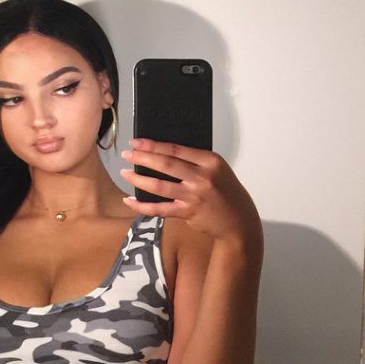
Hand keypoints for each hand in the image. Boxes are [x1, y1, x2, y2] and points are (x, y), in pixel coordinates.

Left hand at [120, 139, 261, 248]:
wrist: (239, 221)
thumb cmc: (226, 193)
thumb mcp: (218, 170)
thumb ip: (196, 162)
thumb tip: (165, 153)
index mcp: (210, 161)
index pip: (177, 149)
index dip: (154, 145)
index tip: (137, 142)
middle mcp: (202, 177)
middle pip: (166, 164)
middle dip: (143, 158)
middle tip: (127, 154)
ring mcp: (194, 196)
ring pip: (160, 185)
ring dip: (140, 179)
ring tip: (125, 173)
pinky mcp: (188, 212)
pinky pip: (161, 208)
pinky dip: (143, 206)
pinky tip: (131, 201)